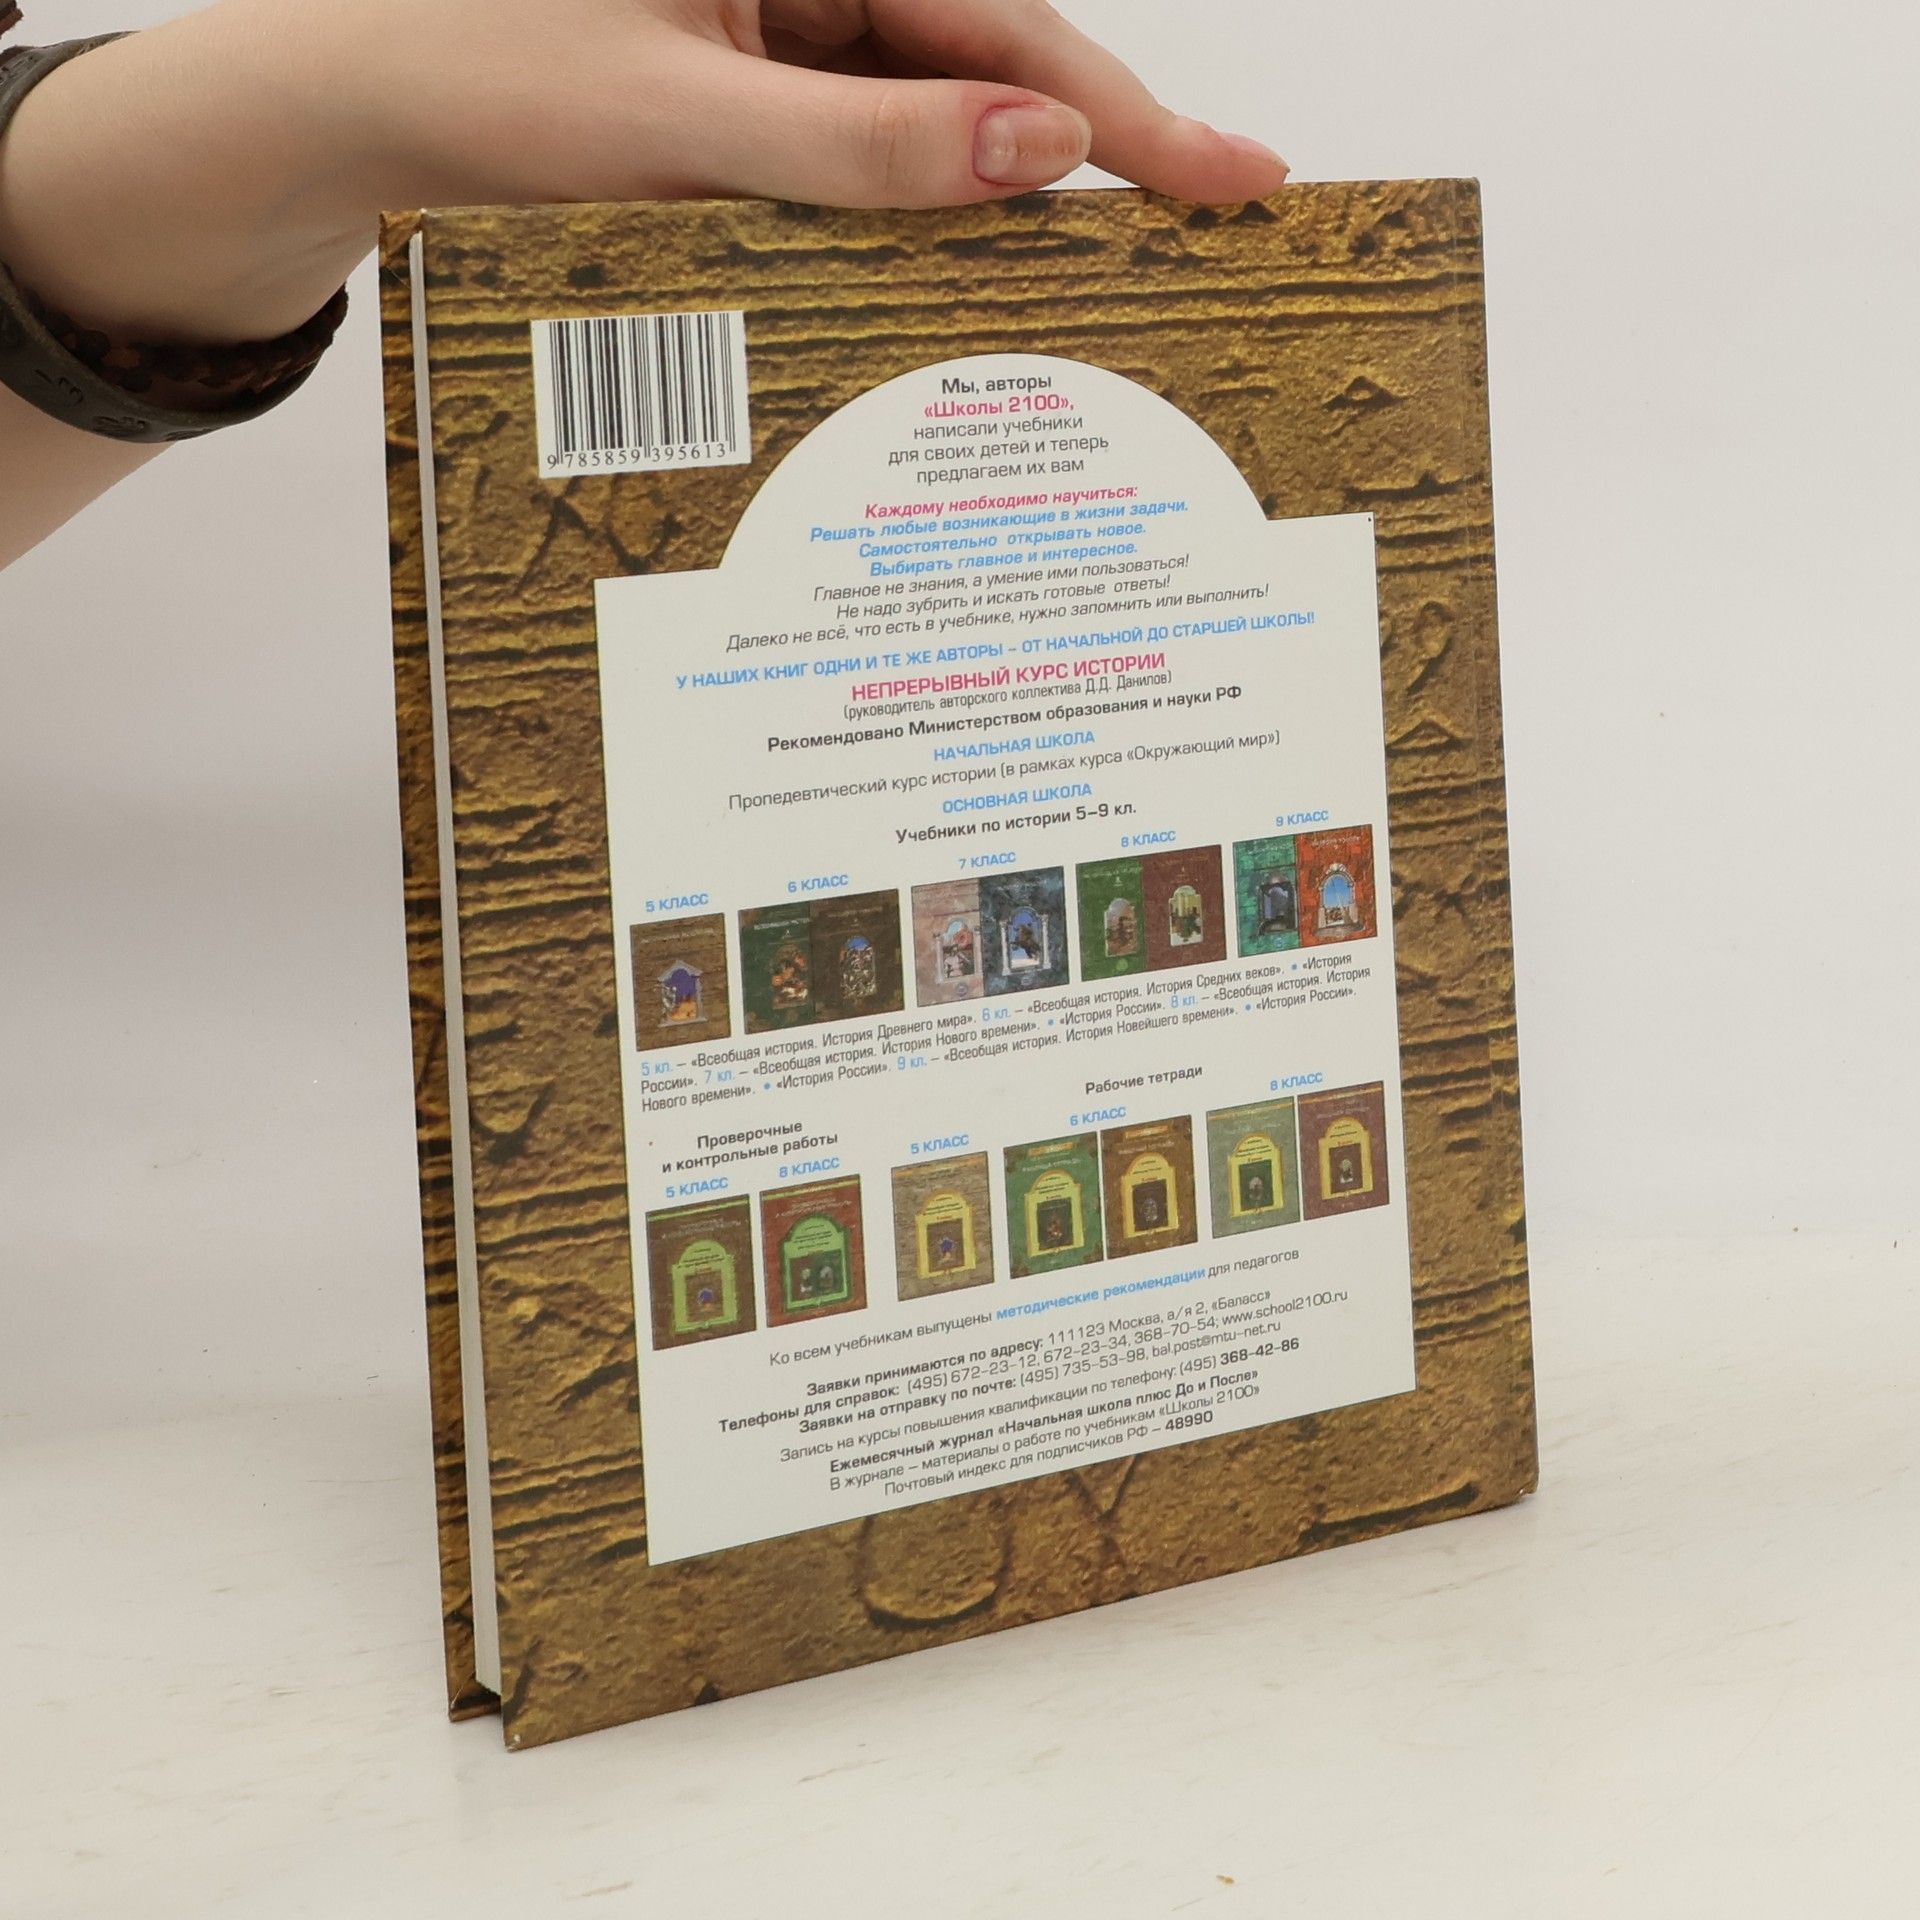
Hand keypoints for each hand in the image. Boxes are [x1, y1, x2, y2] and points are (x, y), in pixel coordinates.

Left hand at [0, 0, 1286, 344]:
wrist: (349, 116)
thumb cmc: (478, 80)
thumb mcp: (683, 120)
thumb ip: (861, 143)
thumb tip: (1029, 150)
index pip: (998, 22)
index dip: (1122, 108)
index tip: (1233, 173)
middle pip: (987, 65)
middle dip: (1091, 159)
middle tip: (1208, 237)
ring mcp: (783, 37)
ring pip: (932, 123)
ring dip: (1002, 206)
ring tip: (1105, 290)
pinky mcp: (755, 102)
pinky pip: (865, 158)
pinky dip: (915, 222)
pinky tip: (966, 281)